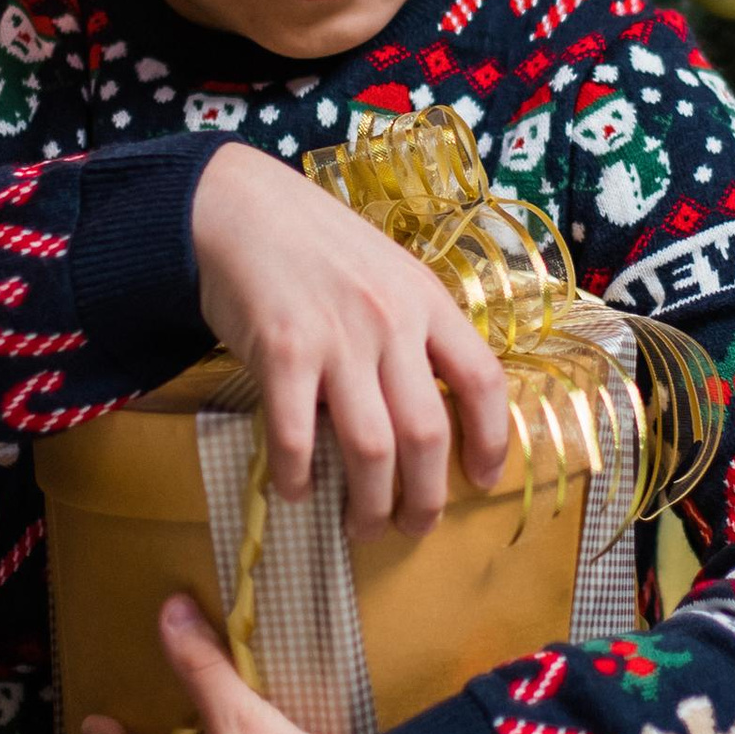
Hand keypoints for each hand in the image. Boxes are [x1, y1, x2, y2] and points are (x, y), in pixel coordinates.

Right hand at [192, 143, 509, 537]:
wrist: (241, 206)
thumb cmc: (317, 245)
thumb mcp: (389, 273)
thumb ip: (414, 331)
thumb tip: (431, 410)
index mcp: (428, 301)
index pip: (483, 380)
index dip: (493, 441)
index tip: (485, 480)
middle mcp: (391, 322)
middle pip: (427, 434)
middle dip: (425, 499)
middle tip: (413, 528)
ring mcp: (338, 338)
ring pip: (372, 448)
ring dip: (369, 504)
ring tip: (361, 528)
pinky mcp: (283, 352)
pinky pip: (296, 436)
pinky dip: (298, 476)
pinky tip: (298, 490)